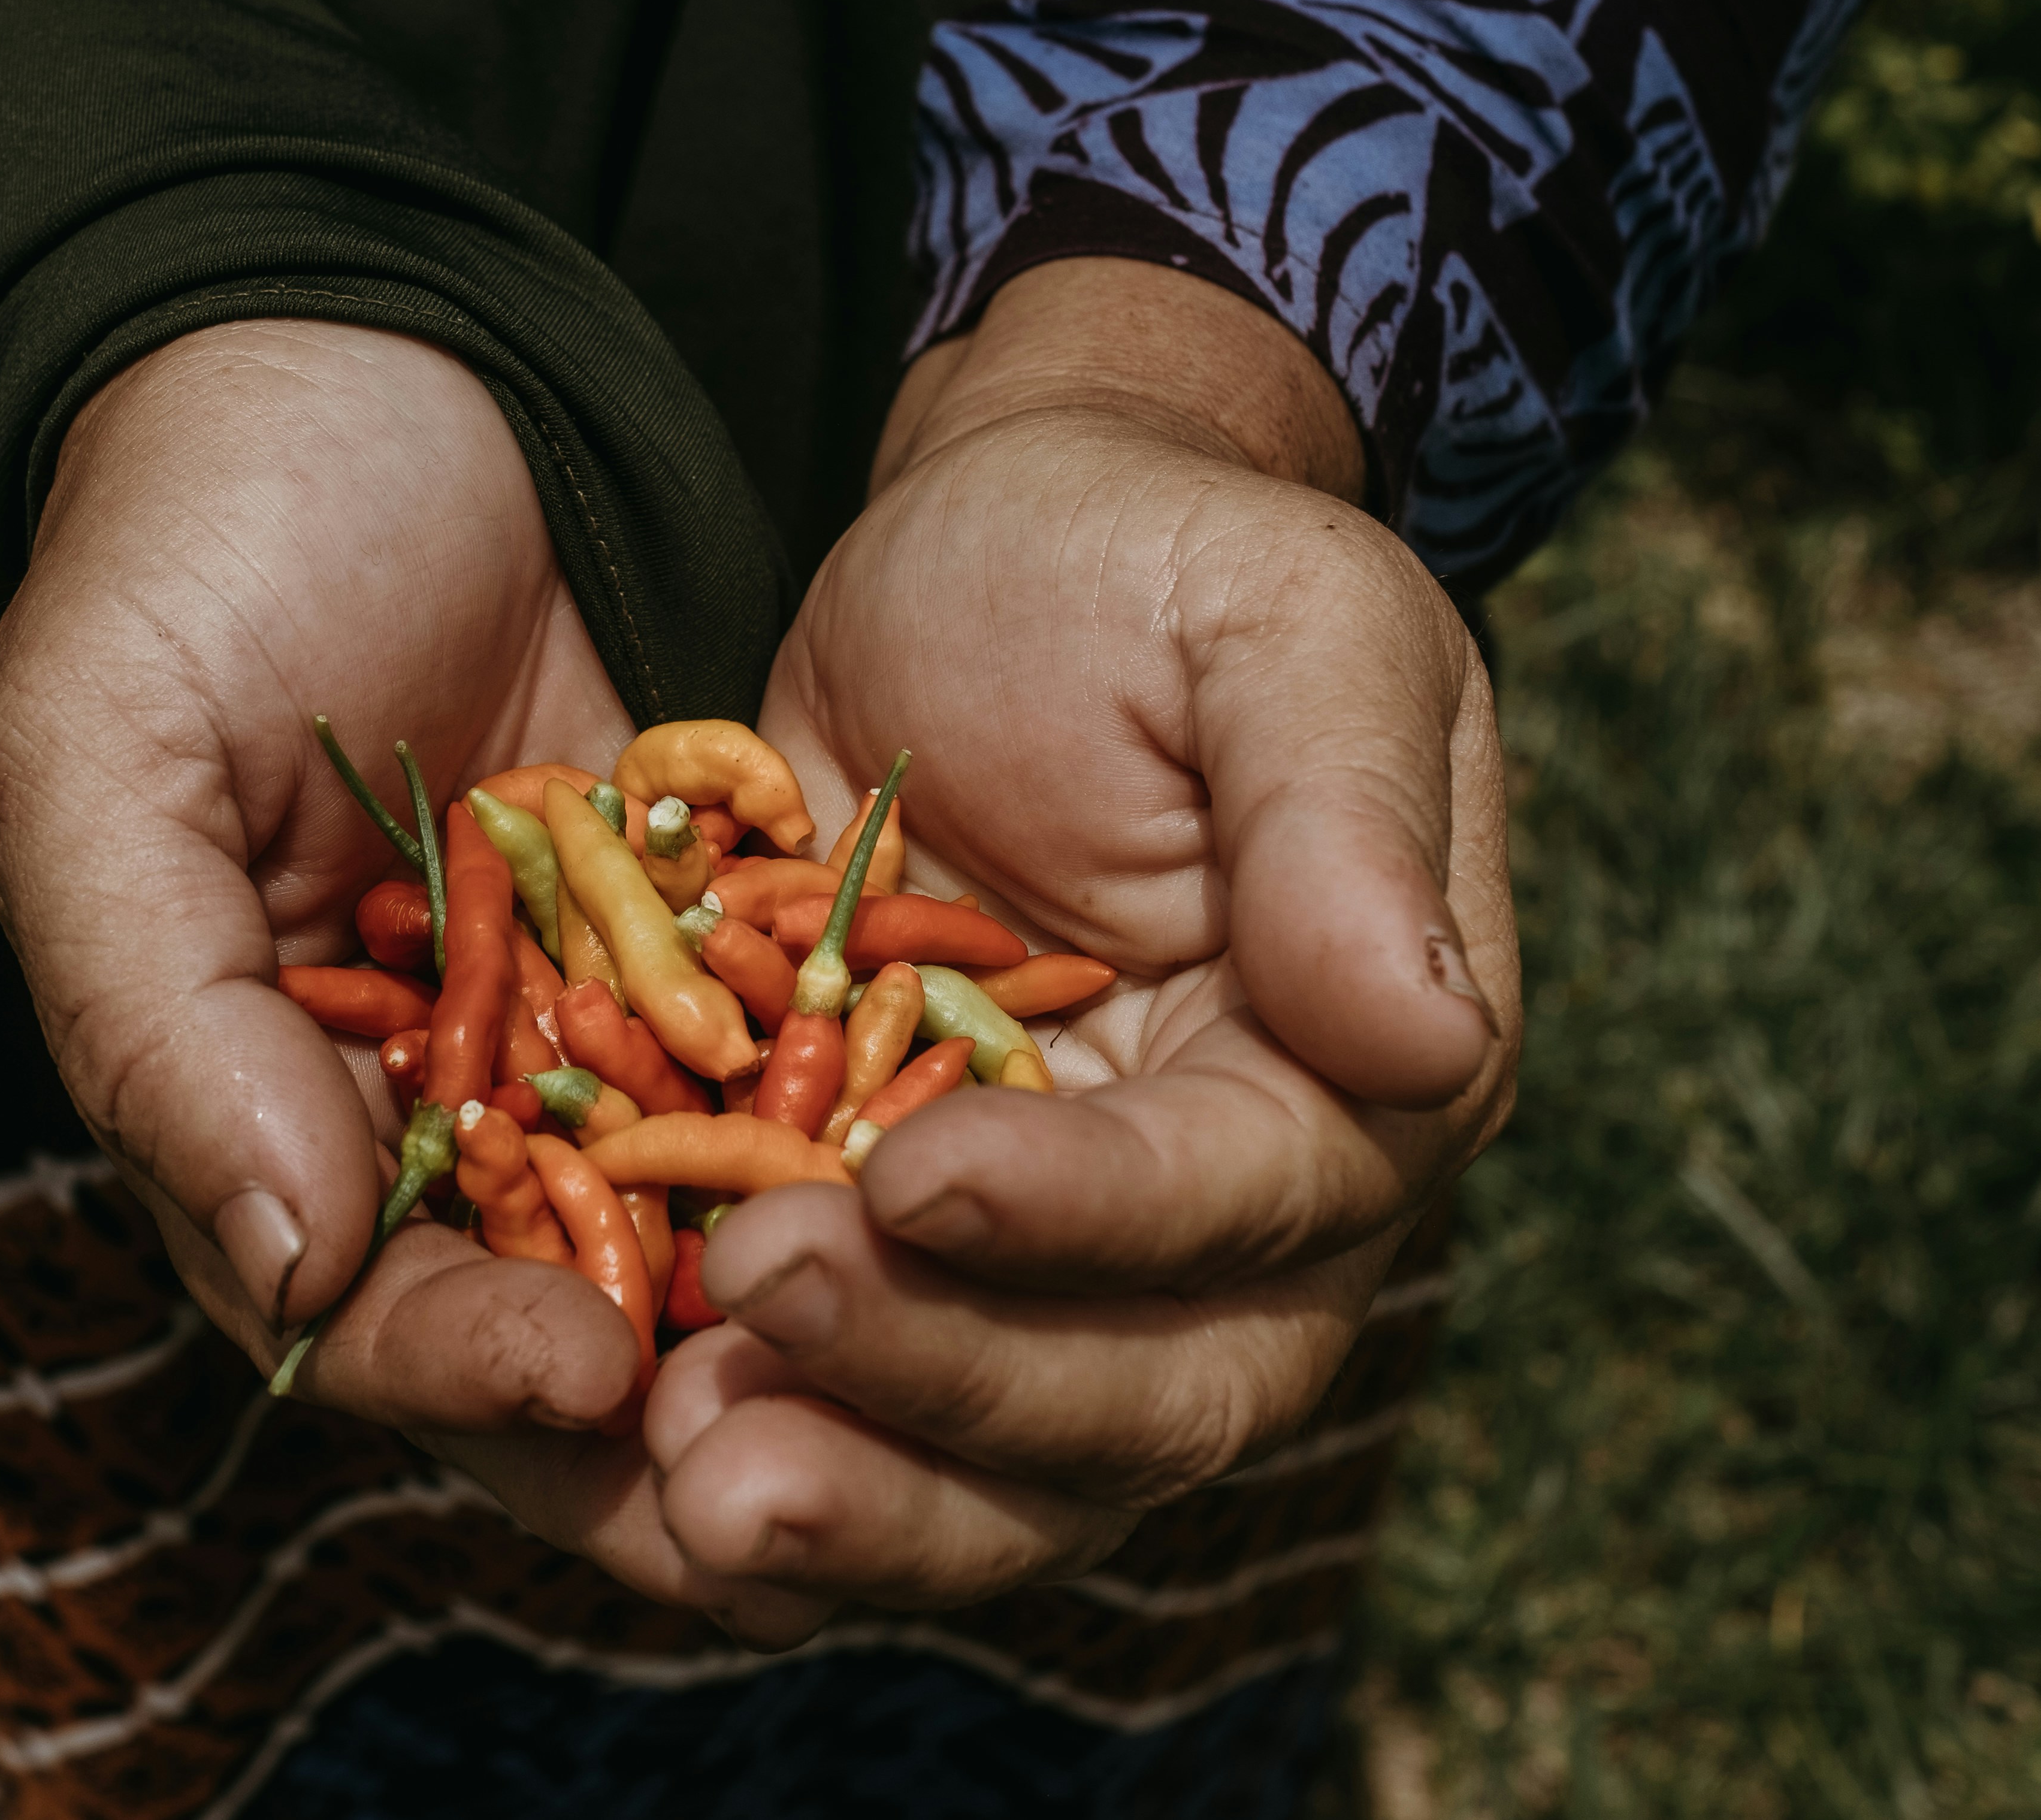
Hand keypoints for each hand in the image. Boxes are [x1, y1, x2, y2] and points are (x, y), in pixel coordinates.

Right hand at [0, 321, 827, 1645]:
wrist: (352, 361)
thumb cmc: (187, 549)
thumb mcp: (99, 756)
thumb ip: (157, 1016)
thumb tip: (286, 1272)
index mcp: (260, 1109)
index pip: (362, 1311)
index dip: (464, 1373)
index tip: (580, 1378)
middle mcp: (433, 1113)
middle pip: (559, 1334)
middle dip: (678, 1419)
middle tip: (803, 1462)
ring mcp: (585, 1033)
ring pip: (709, 1241)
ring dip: (811, 1318)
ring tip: (924, 1352)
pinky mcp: (716, 941)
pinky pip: (808, 1067)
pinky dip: (880, 1130)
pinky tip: (981, 1171)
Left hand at [643, 258, 1520, 1606]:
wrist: (994, 550)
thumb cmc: (1153, 560)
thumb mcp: (1279, 622)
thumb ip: (1345, 814)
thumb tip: (1428, 1034)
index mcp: (1349, 1075)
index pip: (1240, 1201)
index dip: (1088, 1219)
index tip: (917, 1180)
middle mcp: (1224, 1219)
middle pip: (1132, 1401)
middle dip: (942, 1405)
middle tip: (747, 1374)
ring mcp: (1049, 1260)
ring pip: (992, 1465)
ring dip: (844, 1490)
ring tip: (677, 1480)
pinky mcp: (889, 1246)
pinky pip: (843, 1400)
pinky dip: (741, 1431)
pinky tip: (612, 1439)